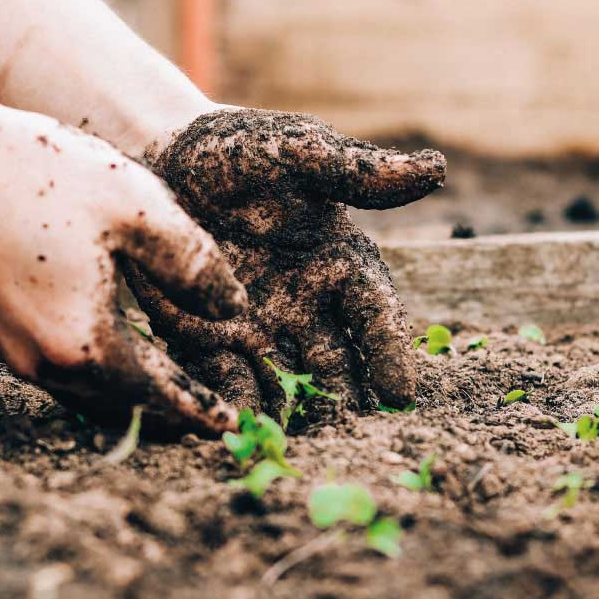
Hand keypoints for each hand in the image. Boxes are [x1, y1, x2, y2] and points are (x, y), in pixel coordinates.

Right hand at [0, 106, 246, 432]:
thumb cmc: (40, 175)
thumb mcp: (138, 209)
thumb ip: (195, 266)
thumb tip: (234, 310)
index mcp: (86, 344)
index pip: (160, 394)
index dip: (200, 410)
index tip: (233, 427)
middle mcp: (45, 364)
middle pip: (123, 406)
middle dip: (169, 411)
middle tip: (209, 414)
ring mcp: (14, 352)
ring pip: (89, 393)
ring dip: (132, 396)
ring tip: (172, 390)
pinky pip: (62, 372)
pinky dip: (100, 373)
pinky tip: (118, 351)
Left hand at [126, 108, 444, 416]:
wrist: (163, 158)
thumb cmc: (239, 151)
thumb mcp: (296, 152)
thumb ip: (355, 171)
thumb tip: (436, 170)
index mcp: (340, 263)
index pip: (375, 314)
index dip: (389, 352)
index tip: (401, 393)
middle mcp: (308, 306)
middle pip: (337, 363)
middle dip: (346, 401)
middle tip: (352, 437)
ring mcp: (260, 328)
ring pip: (287, 383)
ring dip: (295, 414)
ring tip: (299, 447)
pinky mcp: (210, 340)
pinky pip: (227, 380)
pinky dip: (235, 405)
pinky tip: (237, 430)